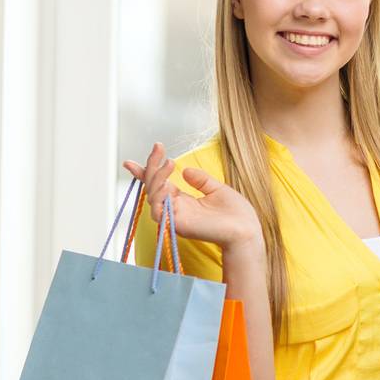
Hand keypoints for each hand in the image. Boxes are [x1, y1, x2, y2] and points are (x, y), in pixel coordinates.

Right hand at [123, 142, 262, 253]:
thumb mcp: (217, 189)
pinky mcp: (177, 225)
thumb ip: (200, 180)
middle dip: (151, 166)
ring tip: (169, 164)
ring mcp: (175, 217)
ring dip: (157, 178)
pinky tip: (166, 185)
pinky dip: (159, 196)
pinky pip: (158, 211)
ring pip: (152, 196)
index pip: (159, 184)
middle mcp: (176, 209)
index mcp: (184, 200)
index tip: (133, 160)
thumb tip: (185, 169)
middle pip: (153, 186)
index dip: (146, 172)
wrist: (246, 230)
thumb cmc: (236, 213)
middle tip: (158, 149)